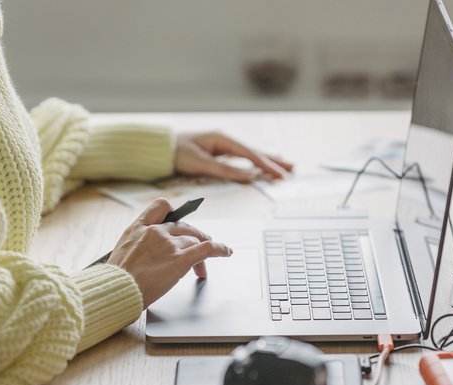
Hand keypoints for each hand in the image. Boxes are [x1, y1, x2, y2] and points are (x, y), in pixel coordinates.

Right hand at [107, 198, 231, 307]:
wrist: (115, 291)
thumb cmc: (115, 280)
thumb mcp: (120, 253)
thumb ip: (136, 246)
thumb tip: (146, 253)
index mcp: (138, 228)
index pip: (161, 206)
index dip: (174, 213)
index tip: (179, 222)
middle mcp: (156, 231)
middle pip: (184, 227)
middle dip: (193, 238)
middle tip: (198, 250)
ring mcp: (169, 245)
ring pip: (194, 241)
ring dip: (201, 255)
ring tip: (201, 271)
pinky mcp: (180, 260)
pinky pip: (207, 249)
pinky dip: (220, 249)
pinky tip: (226, 252)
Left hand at [174, 131, 293, 182]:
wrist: (161, 149)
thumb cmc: (178, 154)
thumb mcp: (201, 163)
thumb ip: (226, 170)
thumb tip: (250, 176)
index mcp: (222, 139)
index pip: (250, 154)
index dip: (266, 165)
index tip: (280, 174)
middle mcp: (225, 140)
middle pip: (254, 152)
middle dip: (273, 161)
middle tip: (291, 169)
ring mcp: (222, 145)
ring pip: (250, 154)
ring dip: (267, 160)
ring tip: (285, 165)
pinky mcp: (219, 152)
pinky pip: (241, 158)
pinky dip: (254, 162)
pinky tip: (262, 165)